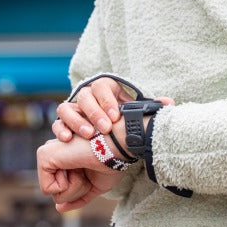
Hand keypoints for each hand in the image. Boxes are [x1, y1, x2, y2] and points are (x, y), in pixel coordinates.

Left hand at [36, 135, 124, 211]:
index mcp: (64, 160)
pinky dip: (66, 186)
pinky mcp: (43, 155)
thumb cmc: (112, 162)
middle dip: (77, 189)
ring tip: (82, 167)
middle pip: (58, 194)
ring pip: (53, 193)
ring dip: (74, 186)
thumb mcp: (94, 185)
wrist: (118, 147)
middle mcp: (54, 155)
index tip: (91, 169)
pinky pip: (47, 189)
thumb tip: (59, 208)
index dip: (81, 188)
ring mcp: (48, 154)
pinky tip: (75, 167)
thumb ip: (78, 197)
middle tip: (87, 170)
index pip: (62, 191)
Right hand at [54, 77, 172, 141]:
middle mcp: (87, 95)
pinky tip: (67, 139)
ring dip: (77, 121)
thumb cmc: (123, 119)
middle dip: (94, 112)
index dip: (107, 101)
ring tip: (89, 135)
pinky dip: (61, 130)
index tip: (116, 116)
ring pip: (67, 108)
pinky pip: (58, 123)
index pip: (102, 87)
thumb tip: (169, 104)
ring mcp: (73, 109)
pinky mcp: (64, 123)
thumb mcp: (134, 112)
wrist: (109, 131)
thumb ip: (149, 107)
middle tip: (105, 128)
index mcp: (104, 88)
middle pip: (85, 97)